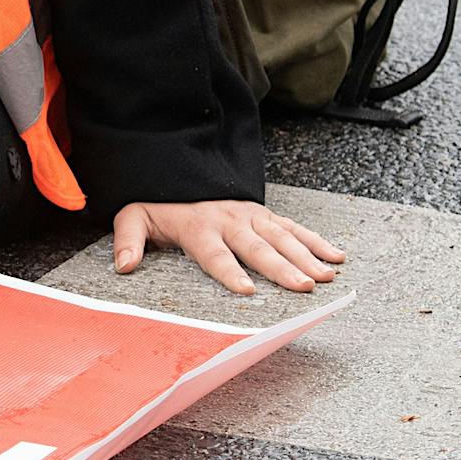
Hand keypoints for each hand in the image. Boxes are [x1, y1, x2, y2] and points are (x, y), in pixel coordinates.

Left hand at [112, 200, 345, 295]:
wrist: (177, 168)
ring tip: (326, 277)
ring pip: (281, 236)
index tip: (246, 291)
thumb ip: (128, 240)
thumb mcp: (134, 216)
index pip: (214, 253)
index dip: (229, 272)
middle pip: (256, 247)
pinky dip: (316, 240)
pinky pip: (293, 226)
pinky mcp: (263, 213)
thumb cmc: (159, 203)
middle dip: (280, 267)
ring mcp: (249, 214)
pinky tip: (336, 256)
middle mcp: (227, 220)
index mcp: (197, 226)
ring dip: (305, 256)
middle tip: (303, 287)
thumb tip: (124, 266)